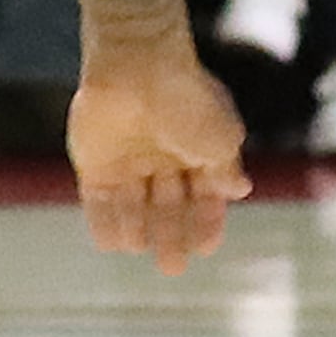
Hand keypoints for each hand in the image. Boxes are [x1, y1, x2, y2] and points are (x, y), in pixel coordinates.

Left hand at [68, 45, 250, 273]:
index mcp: (197, 147)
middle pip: (168, 205)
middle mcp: (163, 156)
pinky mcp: (95, 163)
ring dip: (138, 230)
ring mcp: (128, 160)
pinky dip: (105, 224)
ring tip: (141, 247)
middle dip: (172, 235)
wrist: (138, 68)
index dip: (207, 221)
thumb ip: (227, 168)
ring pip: (134, 207)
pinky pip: (99, 202)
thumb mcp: (222, 138)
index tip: (207, 247)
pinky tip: (114, 245)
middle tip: (173, 268)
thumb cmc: (188, 101)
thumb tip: (240, 190)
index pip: (205, 193)